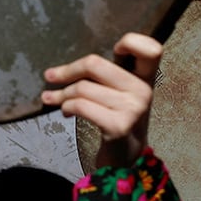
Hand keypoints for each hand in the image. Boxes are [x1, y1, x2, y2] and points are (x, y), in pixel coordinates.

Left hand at [42, 34, 160, 166]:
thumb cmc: (118, 119)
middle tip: (50, 76)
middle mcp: (143, 90)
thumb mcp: (122, 93)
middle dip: (67, 70)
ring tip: (54, 99)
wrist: (126, 158)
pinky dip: (66, 107)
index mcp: (146, 78)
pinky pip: (81, 106)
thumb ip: (108, 74)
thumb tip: (63, 68)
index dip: (131, 42)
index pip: (150, 48)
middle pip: (95, 64)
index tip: (112, 49)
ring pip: (82, 88)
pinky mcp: (118, 126)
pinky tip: (65, 111)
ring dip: (61, 94)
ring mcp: (132, 109)